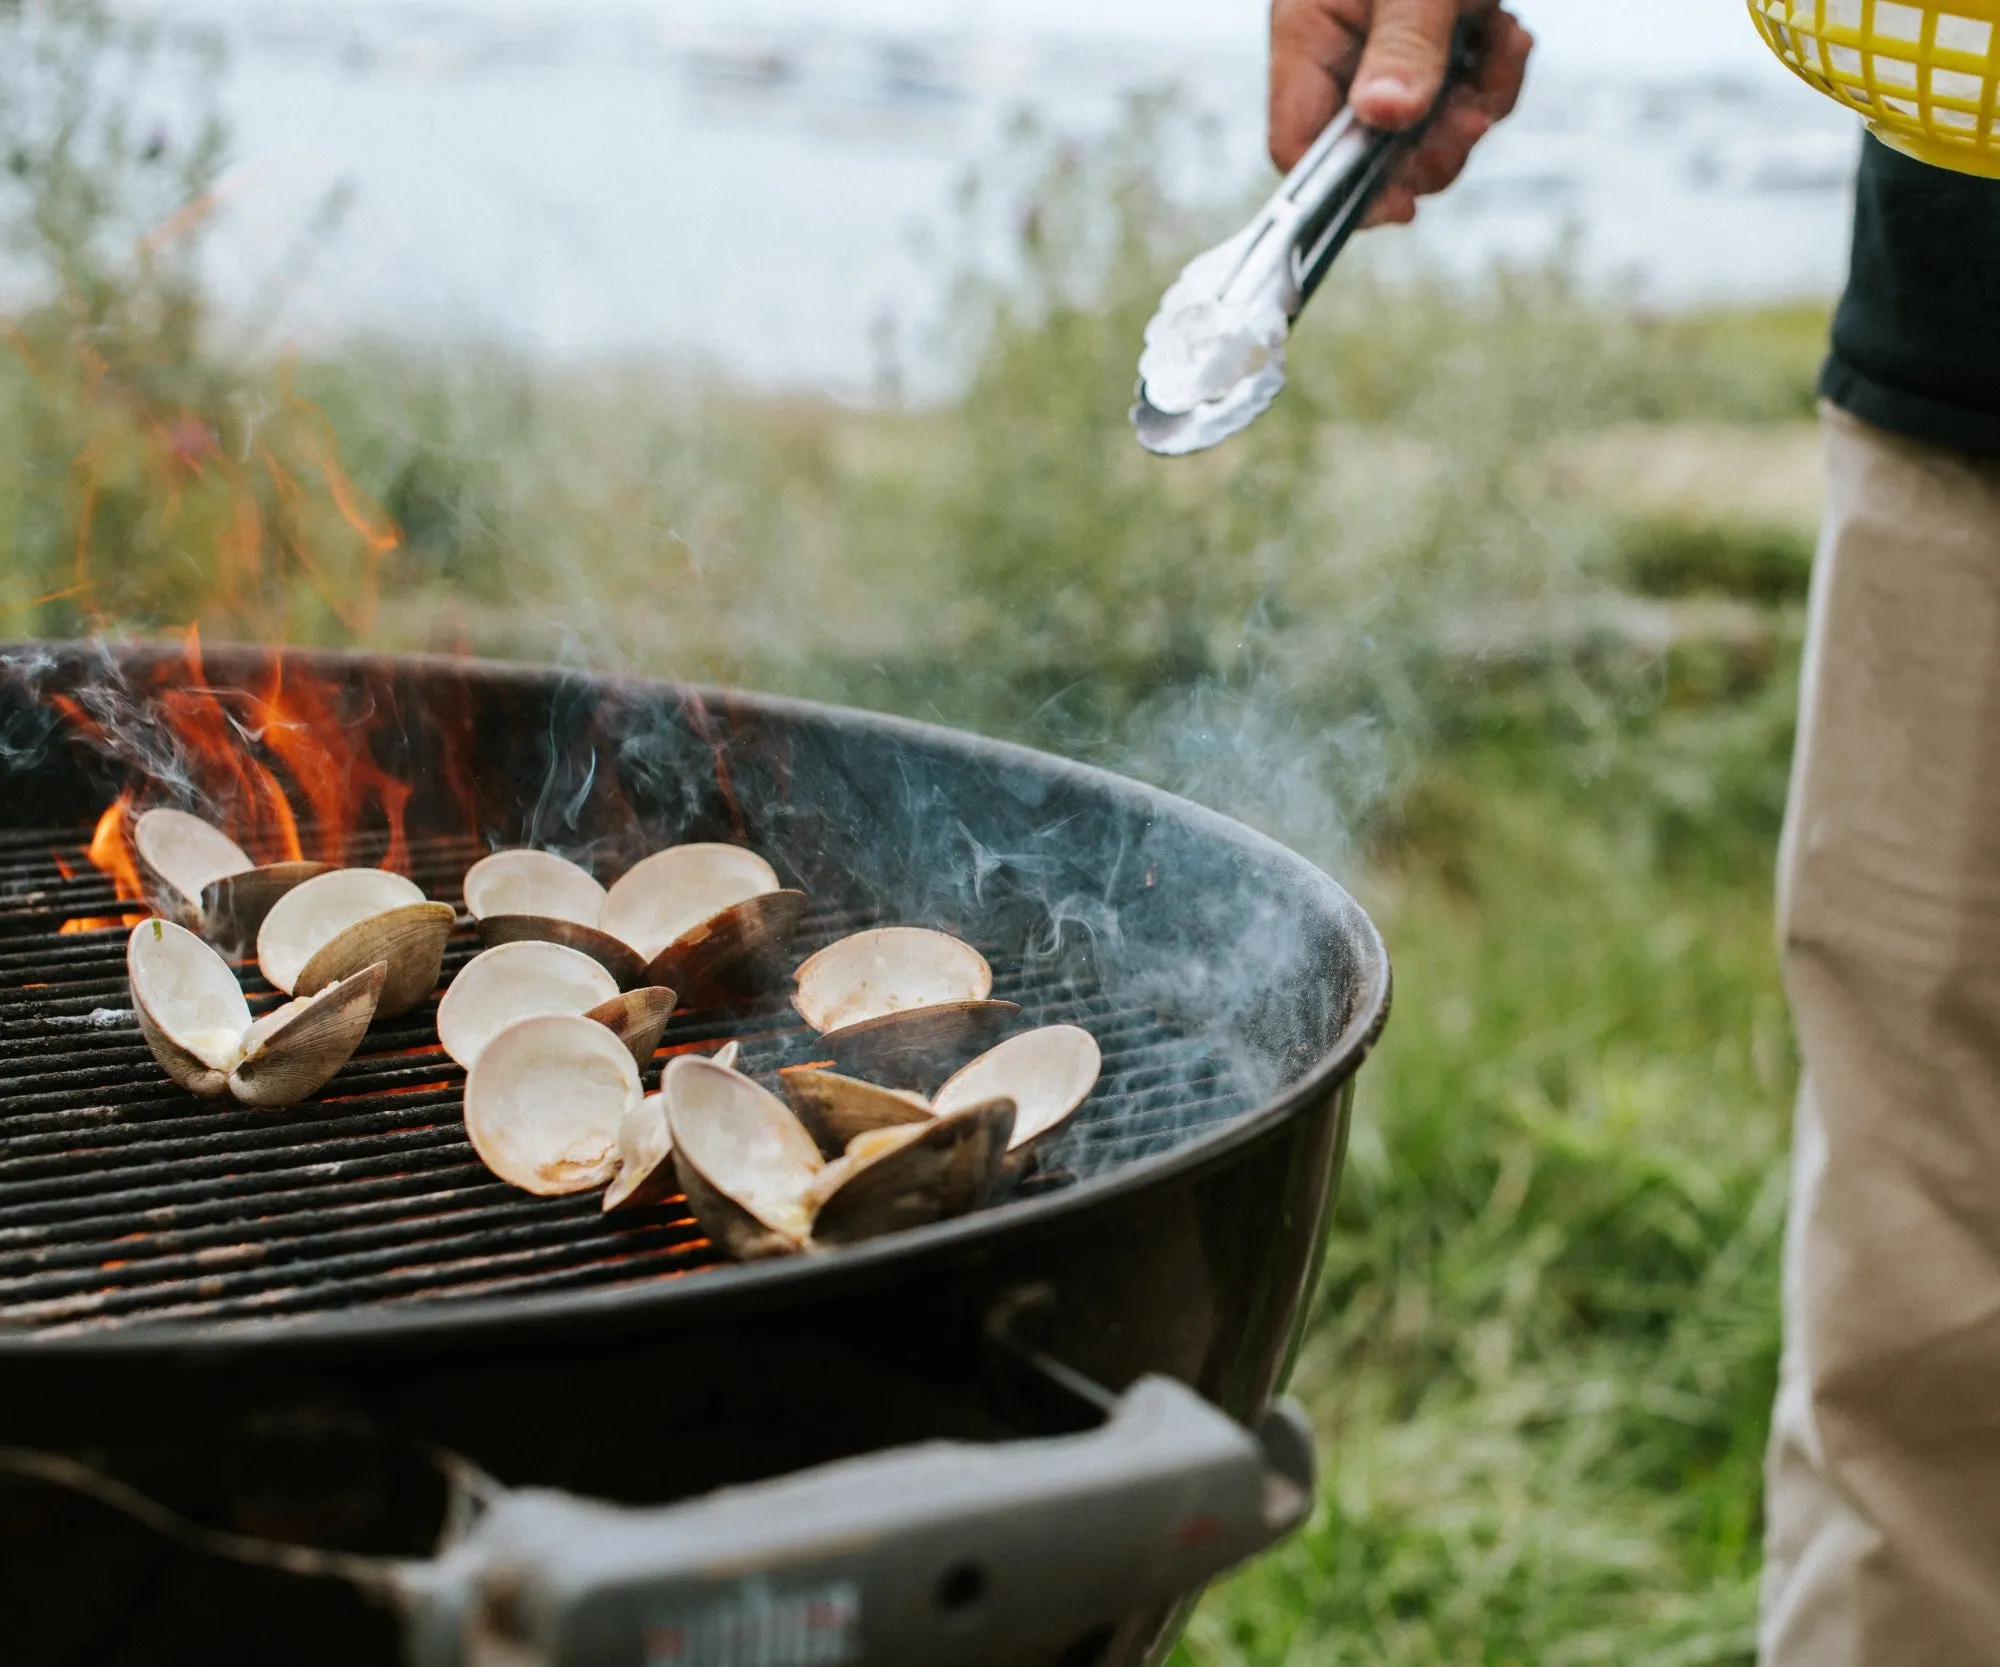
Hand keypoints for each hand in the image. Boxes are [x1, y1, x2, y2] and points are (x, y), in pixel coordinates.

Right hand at [1269, 0, 1532, 225]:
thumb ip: (1406, 46)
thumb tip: (1383, 118)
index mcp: (1307, 34)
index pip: (1300, 147)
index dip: (1344, 188)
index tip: (1402, 204)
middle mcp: (1341, 50)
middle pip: (1369, 153)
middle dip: (1431, 149)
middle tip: (1473, 121)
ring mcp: (1388, 48)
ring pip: (1425, 128)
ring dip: (1475, 106)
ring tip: (1503, 46)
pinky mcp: (1434, 40)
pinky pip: (1461, 92)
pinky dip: (1493, 75)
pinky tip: (1509, 33)